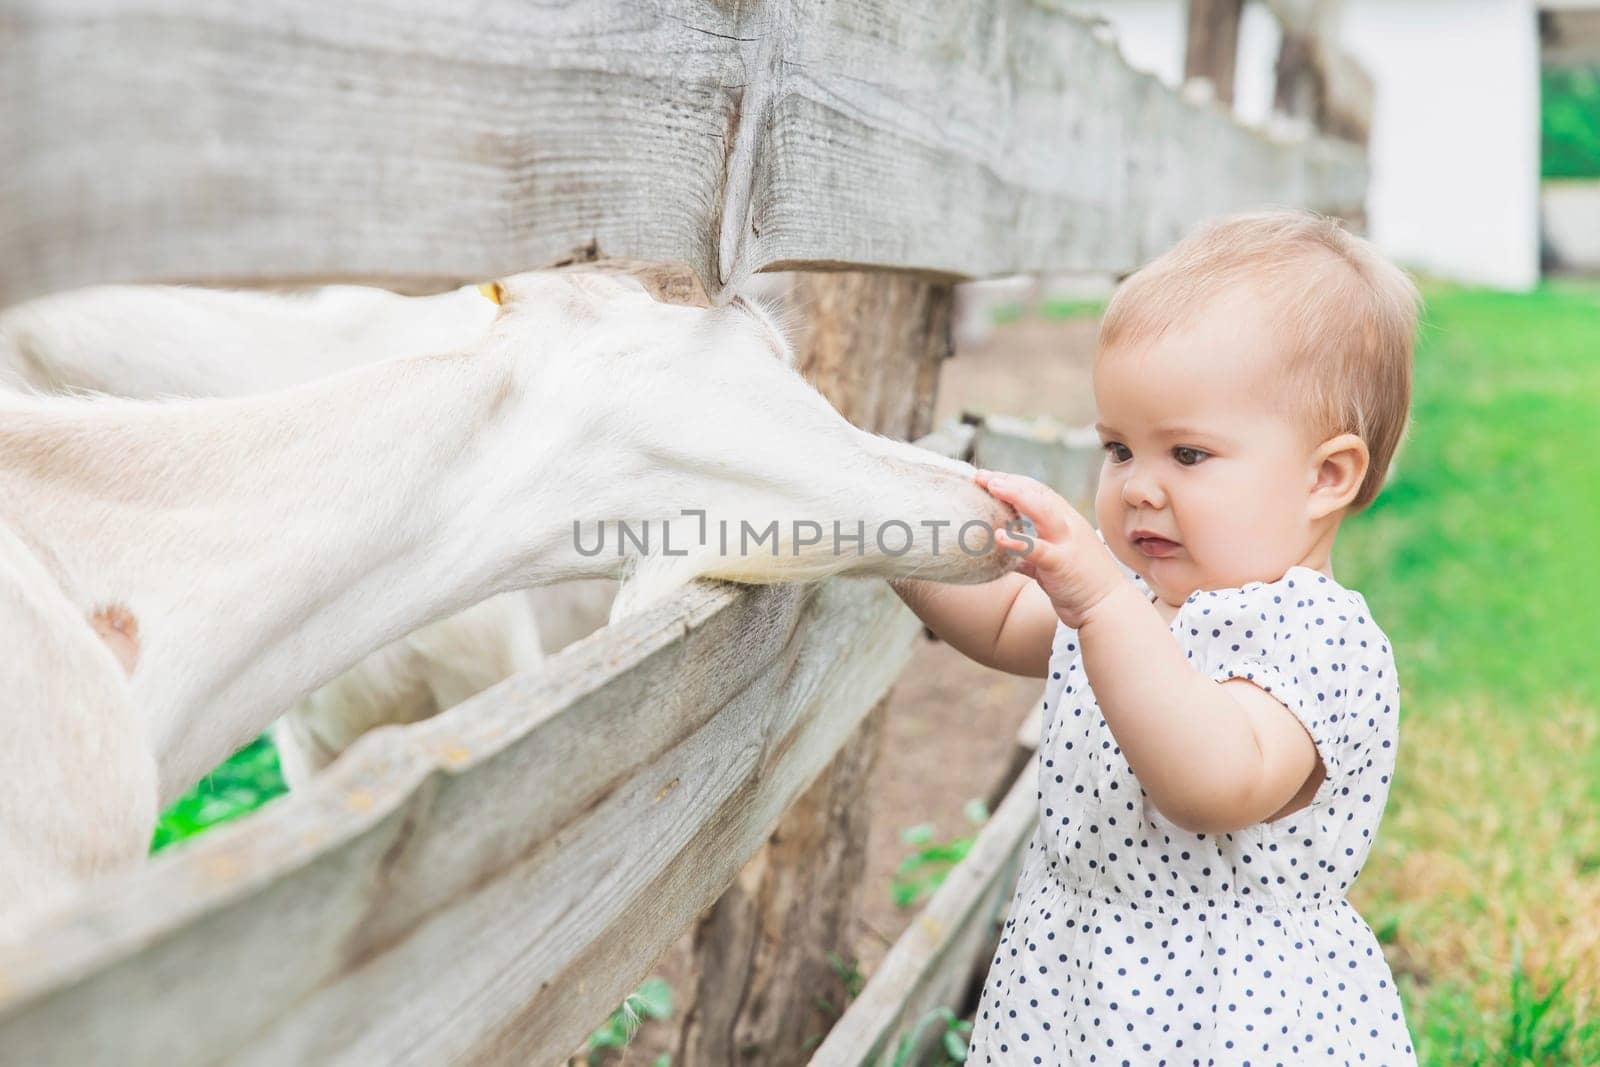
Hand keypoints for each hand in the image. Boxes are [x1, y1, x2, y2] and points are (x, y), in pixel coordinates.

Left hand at [975, 469, 1129, 629]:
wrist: (1108, 607)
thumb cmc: (1081, 584)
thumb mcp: (1055, 560)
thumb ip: (1031, 552)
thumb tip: (1006, 551)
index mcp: (1066, 522)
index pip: (1038, 492)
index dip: (1013, 481)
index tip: (989, 477)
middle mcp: (1068, 526)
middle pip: (1038, 494)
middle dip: (1009, 481)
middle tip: (981, 476)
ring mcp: (1066, 543)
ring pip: (1041, 511)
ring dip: (1015, 496)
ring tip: (991, 487)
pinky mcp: (1061, 564)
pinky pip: (1037, 549)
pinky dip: (1017, 541)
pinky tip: (999, 536)